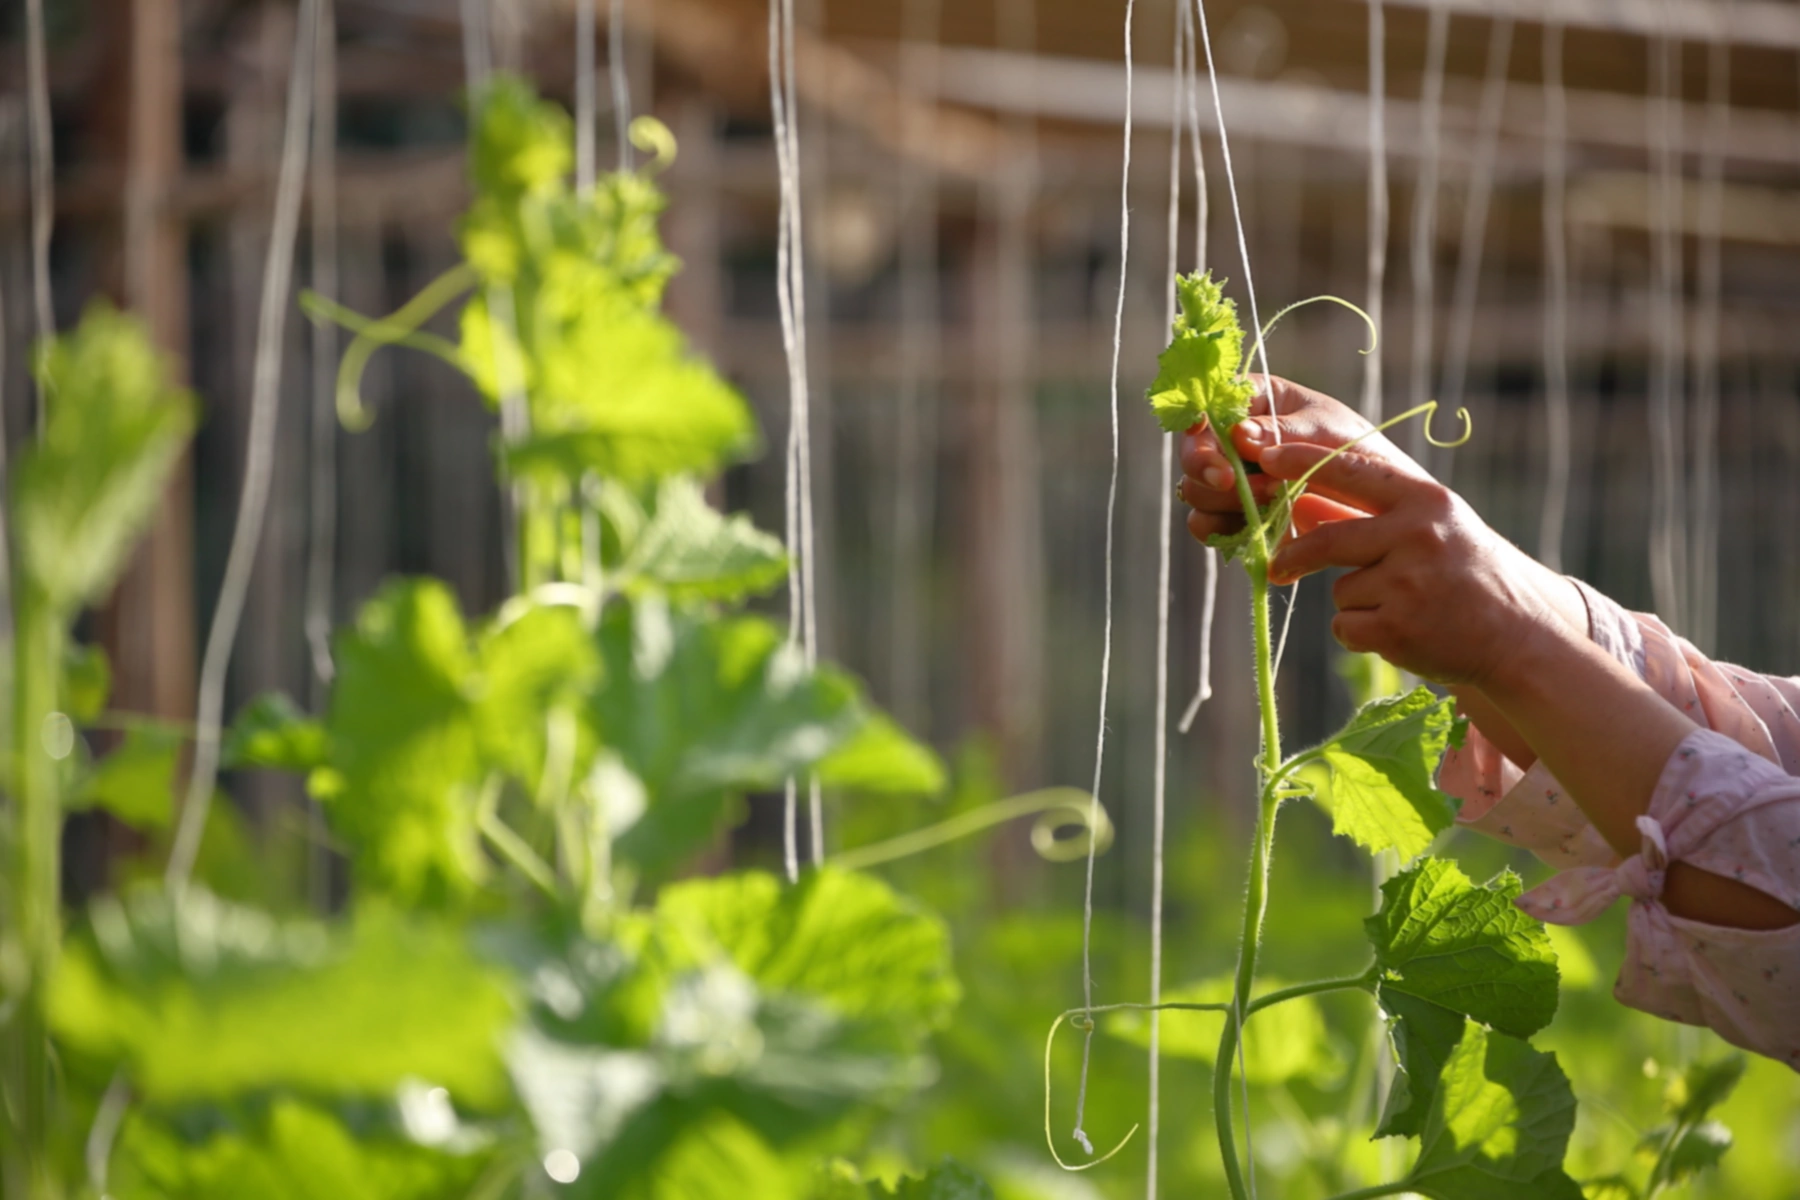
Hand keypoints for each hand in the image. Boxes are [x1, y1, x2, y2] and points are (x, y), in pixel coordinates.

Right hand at [1177, 375, 1419, 544]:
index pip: (1209, 405)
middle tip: (1234, 482)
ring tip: (1270, 501)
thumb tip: (1238, 435)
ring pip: (1195, 491)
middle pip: (1193, 452)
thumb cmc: (1358, 449)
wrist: (1380, 505)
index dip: (1198, 420)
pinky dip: (1224, 530)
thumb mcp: (1327, 431)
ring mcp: (1232, 481)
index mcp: (1254, 402)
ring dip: (1223, 501)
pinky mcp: (1235, 517)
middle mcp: (1233, 441)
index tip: (1206, 434)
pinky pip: (1207, 527)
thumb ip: (1283, 431)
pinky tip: (1254, 528)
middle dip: (1209, 468)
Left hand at [1255, 441, 1575, 688]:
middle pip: (1328, 539)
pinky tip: (1402, 631)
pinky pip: (1346, 627)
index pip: (1352, 470)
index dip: (1304, 461)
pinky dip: (1362, 633)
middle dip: (1295, 556)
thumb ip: (1372, 514)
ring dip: (1358, 602)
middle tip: (1278, 567)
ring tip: (1402, 605)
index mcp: (1426, 501)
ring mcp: (1409, 583)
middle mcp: (1418, 535)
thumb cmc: (1467, 575)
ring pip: (1341, 590)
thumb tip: (1300, 503)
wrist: (1520, 636)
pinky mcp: (1398, 628)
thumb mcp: (1434, 528)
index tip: (1266, 456)